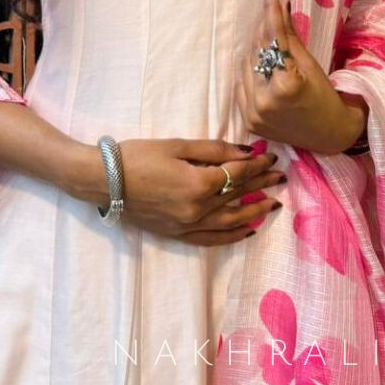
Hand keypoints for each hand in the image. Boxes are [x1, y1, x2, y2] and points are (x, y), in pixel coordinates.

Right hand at [110, 138, 286, 246]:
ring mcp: (187, 225)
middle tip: (281, 179)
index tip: (272, 158)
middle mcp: (198, 209)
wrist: (103, 180)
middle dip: (262, 185)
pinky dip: (231, 236)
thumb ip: (214, 150)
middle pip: (238, 196)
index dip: (258, 165)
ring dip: (254, 212)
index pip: (239, 173)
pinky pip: (211, 239)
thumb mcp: (178, 145)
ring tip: (272, 205)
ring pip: (230, 222)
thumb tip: (245, 152)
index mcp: (199, 183)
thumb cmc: (138, 155)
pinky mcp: (177, 234)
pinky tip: (247, 230)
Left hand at [235, 0, 367, 154]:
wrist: (328, 135)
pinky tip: (264, 72)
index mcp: (285, 86)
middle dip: (265, 34)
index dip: (271, 14)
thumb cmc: (325, 97)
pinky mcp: (247, 121)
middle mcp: (264, 101)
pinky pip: (241, 86)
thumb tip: (279, 5)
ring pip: (246, 67)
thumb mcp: (310, 64)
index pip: (273, 41)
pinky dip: (250, 75)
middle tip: (272, 20)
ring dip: (256, 55)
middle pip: (257, 52)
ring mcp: (253, 113)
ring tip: (272, 53)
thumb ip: (290, 36)